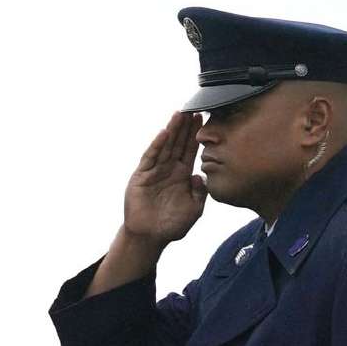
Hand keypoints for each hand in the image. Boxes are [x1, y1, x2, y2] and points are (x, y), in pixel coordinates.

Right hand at [122, 112, 207, 246]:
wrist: (149, 237)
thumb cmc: (172, 226)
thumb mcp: (194, 210)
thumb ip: (201, 193)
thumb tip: (201, 175)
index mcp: (182, 175)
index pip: (191, 150)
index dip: (197, 135)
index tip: (205, 118)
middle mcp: (168, 170)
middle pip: (178, 143)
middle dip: (186, 126)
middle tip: (194, 107)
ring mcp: (154, 171)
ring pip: (165, 146)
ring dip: (172, 130)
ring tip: (180, 114)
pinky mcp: (141, 176)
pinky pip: (150, 158)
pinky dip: (156, 145)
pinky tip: (164, 133)